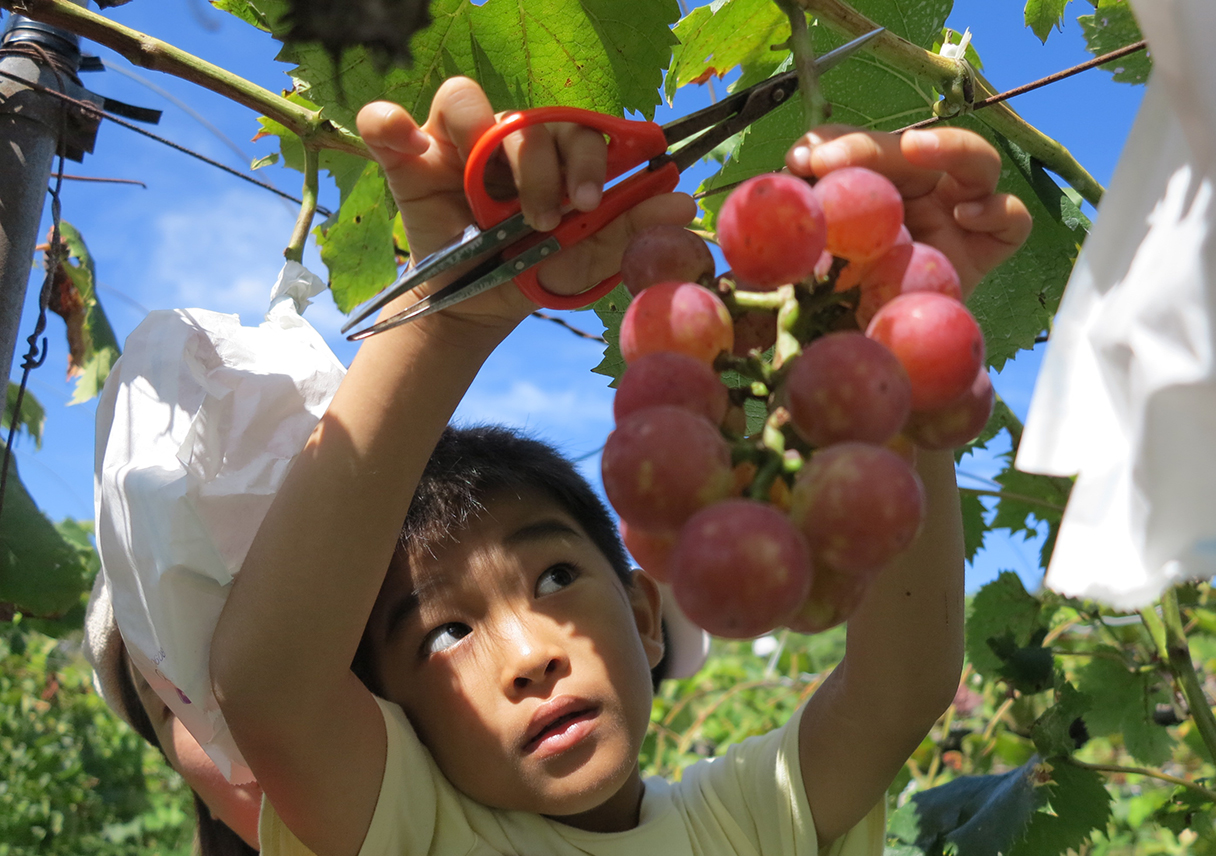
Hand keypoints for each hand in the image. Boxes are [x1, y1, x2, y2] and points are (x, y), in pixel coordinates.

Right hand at [357, 78, 695, 325]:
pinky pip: (388, 124)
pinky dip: (388, 122)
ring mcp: (457, 146)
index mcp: (555, 155)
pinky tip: (400, 138)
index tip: (589, 199)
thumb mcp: (585, 259)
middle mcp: (508, 142)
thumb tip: (685, 202)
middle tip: (550, 216)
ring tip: (498, 209)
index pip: (576, 127)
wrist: (478, 310)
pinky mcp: (409, 160)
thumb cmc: (533, 273)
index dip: (588, 155)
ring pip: (467, 102)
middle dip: (546, 165)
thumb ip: (630, 228)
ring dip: (485, 143)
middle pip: (529, 117)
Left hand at [785, 126, 1032, 297]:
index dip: (828, 143)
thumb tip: (770, 197)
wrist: (879, 369)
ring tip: (914, 149)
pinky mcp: (988, 249)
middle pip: (909, 149)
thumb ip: (793, 238)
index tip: (798, 161)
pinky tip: (965, 216)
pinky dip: (998, 209)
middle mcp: (918, 196)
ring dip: (948, 146)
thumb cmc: (835, 318)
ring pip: (976, 160)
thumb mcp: (804, 274)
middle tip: (826, 159)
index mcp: (872, 190)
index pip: (854, 149)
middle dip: (866, 145)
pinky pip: (1013, 218)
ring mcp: (957, 218)